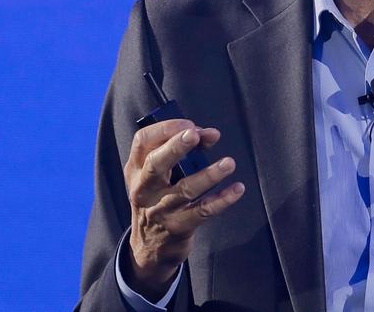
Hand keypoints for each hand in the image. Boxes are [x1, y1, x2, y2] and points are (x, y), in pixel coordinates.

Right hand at [124, 119, 245, 297]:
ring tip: (229, 163)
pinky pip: (202, 211)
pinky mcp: (178, 227)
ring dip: (209, 175)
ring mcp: (160, 210)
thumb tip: (210, 135)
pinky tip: (237, 189)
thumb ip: (182, 153)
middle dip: (175, 147)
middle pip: (156, 164)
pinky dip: (221, 200)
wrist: (149, 247)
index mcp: (136, 169)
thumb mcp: (158, 177)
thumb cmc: (158, 199)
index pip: (143, 141)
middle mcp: (144, 189)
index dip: (166, 129)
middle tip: (195, 134)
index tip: (189, 125)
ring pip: (185, 189)